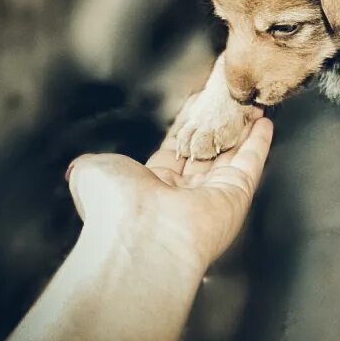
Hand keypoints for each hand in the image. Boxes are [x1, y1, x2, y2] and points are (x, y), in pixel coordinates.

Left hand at [66, 109, 273, 273]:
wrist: (140, 238)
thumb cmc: (113, 208)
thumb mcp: (89, 172)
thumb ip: (90, 162)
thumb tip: (77, 167)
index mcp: (149, 187)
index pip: (173, 150)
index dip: (185, 126)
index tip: (196, 105)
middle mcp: (181, 194)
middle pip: (204, 152)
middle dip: (215, 126)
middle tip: (225, 102)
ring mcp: (211, 197)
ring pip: (230, 155)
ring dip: (240, 129)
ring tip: (248, 105)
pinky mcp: (235, 196)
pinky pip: (250, 164)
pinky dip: (259, 142)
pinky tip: (263, 123)